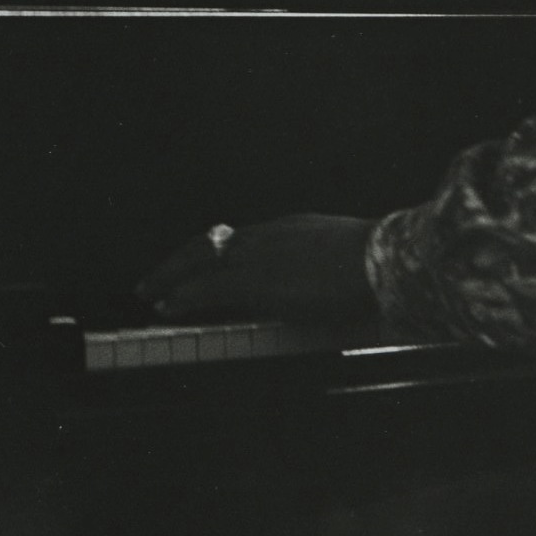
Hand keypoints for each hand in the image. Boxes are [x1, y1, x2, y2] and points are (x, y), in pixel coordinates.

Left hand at [141, 212, 378, 324]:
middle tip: (160, 276)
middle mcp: (268, 236)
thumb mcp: (353, 261)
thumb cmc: (383, 266)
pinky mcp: (253, 282)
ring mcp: (258, 256)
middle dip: (182, 259)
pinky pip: (205, 287)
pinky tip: (165, 306)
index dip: (218, 252)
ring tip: (150, 291)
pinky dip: (181, 295)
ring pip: (198, 260)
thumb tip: (345, 294)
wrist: (385, 261)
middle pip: (211, 243)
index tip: (204, 261)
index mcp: (293, 230)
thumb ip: (336, 272)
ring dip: (170, 276)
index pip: (242, 239)